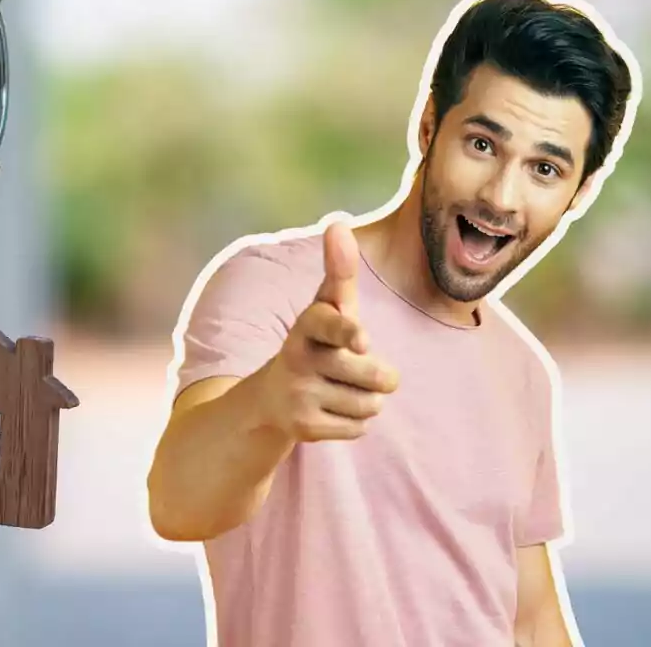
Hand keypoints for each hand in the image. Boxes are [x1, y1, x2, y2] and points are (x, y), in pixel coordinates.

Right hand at [247, 222, 399, 441]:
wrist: (271, 399)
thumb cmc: (317, 342)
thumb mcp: (327, 308)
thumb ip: (339, 270)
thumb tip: (337, 221)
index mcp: (308, 325)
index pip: (330, 325)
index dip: (348, 331)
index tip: (362, 340)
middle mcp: (299, 358)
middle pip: (375, 375)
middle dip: (379, 376)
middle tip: (357, 367)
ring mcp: (299, 394)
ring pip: (370, 404)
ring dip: (367, 400)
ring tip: (340, 389)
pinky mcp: (304, 428)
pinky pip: (358, 428)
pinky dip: (353, 422)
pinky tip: (329, 409)